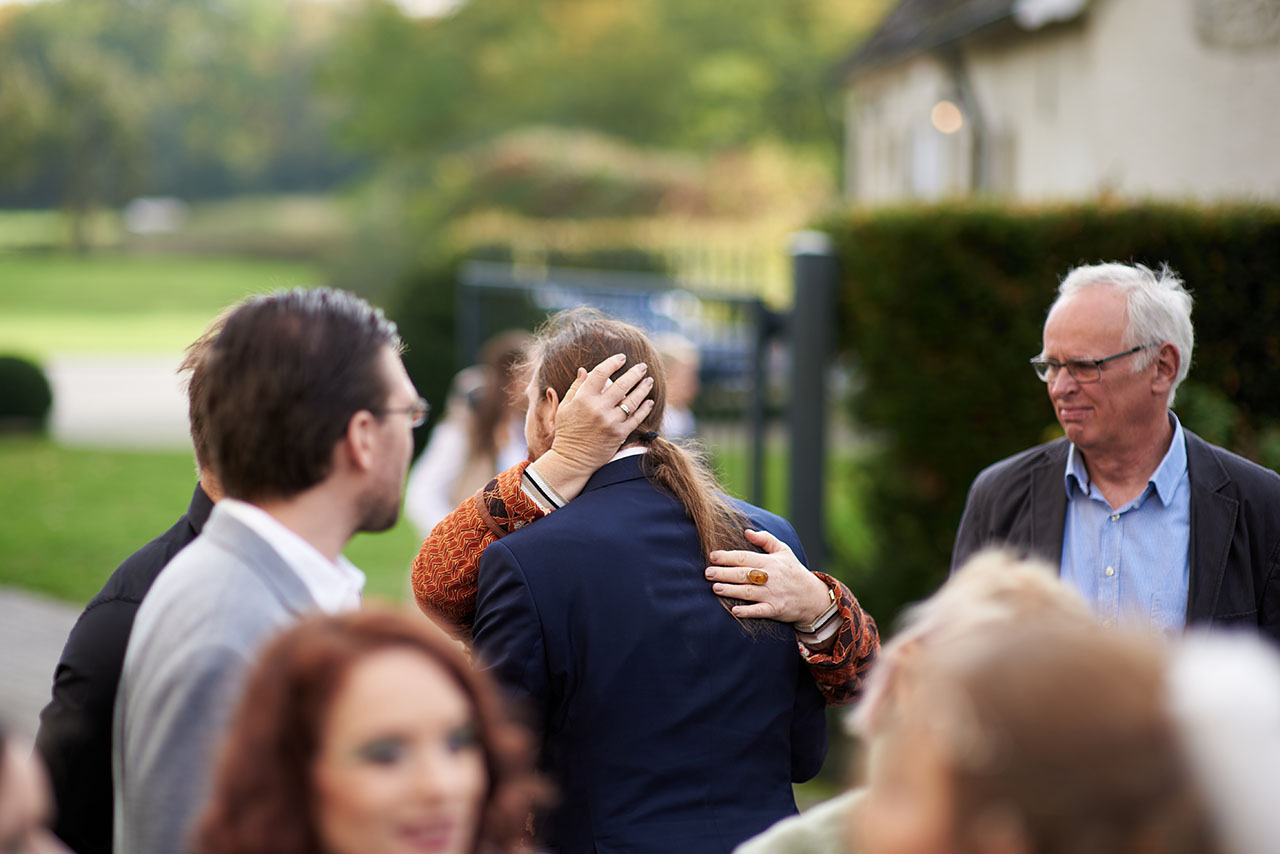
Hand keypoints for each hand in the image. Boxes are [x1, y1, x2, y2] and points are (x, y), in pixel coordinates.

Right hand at [531, 353, 654, 500]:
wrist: (572, 460)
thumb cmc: (567, 431)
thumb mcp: (565, 407)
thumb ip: (576, 387)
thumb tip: (584, 370)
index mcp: (583, 399)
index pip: (600, 374)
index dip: (612, 363)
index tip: (621, 358)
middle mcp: (598, 409)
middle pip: (621, 385)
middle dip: (635, 373)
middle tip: (643, 366)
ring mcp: (610, 422)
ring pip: (632, 401)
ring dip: (643, 389)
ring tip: (649, 381)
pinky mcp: (619, 434)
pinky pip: (636, 418)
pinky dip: (644, 408)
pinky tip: (649, 401)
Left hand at [705, 529, 831, 624]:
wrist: (813, 597)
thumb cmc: (794, 571)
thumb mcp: (784, 551)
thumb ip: (766, 539)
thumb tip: (747, 531)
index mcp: (770, 562)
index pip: (745, 557)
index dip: (727, 557)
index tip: (712, 556)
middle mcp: (771, 577)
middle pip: (743, 574)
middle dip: (724, 573)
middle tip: (707, 573)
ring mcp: (773, 594)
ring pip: (748, 592)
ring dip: (730, 590)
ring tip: (715, 588)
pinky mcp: (776, 609)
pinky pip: (760, 611)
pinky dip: (747, 611)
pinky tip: (734, 610)